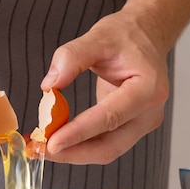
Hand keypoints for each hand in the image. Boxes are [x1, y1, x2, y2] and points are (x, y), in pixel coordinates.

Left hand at [40, 10, 169, 164]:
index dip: (79, 132)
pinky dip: (79, 145)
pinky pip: (104, 143)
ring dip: (73, 152)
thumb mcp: (98, 36)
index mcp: (148, 89)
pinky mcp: (131, 127)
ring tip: (42, 147)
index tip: (52, 142)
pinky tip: (57, 140)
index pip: (110, 117)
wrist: (146, 36)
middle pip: (110, 146)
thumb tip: (50, 85)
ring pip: (107, 150)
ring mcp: (142, 123)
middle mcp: (149, 112)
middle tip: (40, 150)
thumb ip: (72, 57)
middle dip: (73, 152)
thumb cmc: (127, 35)